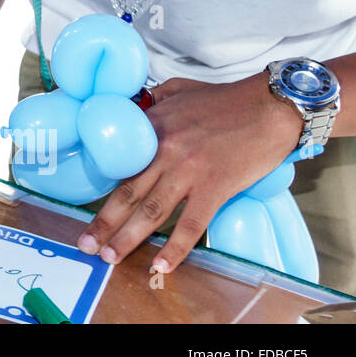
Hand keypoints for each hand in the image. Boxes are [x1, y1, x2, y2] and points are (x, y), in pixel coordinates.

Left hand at [76, 72, 303, 274]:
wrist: (270, 107)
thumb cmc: (226, 99)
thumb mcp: (177, 90)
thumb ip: (152, 101)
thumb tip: (133, 109)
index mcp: (152, 127)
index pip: (118, 162)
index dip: (100, 186)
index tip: (86, 203)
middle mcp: (165, 151)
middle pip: (127, 193)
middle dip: (104, 223)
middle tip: (85, 245)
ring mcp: (189, 171)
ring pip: (152, 211)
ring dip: (128, 238)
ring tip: (110, 257)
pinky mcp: (216, 187)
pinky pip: (192, 224)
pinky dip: (176, 247)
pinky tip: (162, 266)